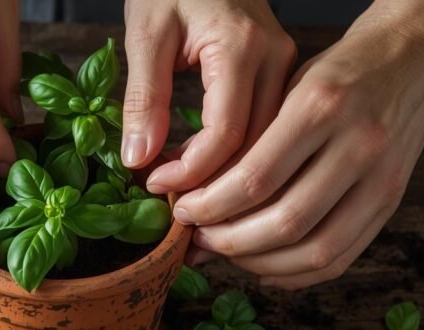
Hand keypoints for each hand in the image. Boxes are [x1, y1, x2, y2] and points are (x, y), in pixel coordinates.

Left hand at [120, 0, 295, 191]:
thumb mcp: (146, 33)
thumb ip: (143, 97)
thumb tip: (138, 158)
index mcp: (241, 47)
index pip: (225, 134)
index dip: (191, 172)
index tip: (156, 185)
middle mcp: (274, 60)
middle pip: (255, 147)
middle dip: (213, 186)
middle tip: (172, 203)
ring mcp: (284, 68)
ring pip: (266, 145)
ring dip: (228, 177)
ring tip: (186, 192)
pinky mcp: (282, 75)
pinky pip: (266, 130)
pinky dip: (238, 158)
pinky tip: (208, 170)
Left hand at [174, 3, 423, 288]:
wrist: (414, 58)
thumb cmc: (338, 71)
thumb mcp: (286, 84)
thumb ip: (248, 138)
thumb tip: (194, 190)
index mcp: (320, 105)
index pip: (254, 179)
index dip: (210, 206)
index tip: (183, 211)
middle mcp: (358, 143)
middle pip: (284, 222)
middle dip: (229, 241)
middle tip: (198, 238)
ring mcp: (382, 177)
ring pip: (314, 249)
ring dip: (259, 262)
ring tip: (225, 252)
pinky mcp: (393, 202)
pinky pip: (341, 258)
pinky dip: (296, 274)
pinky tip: (262, 268)